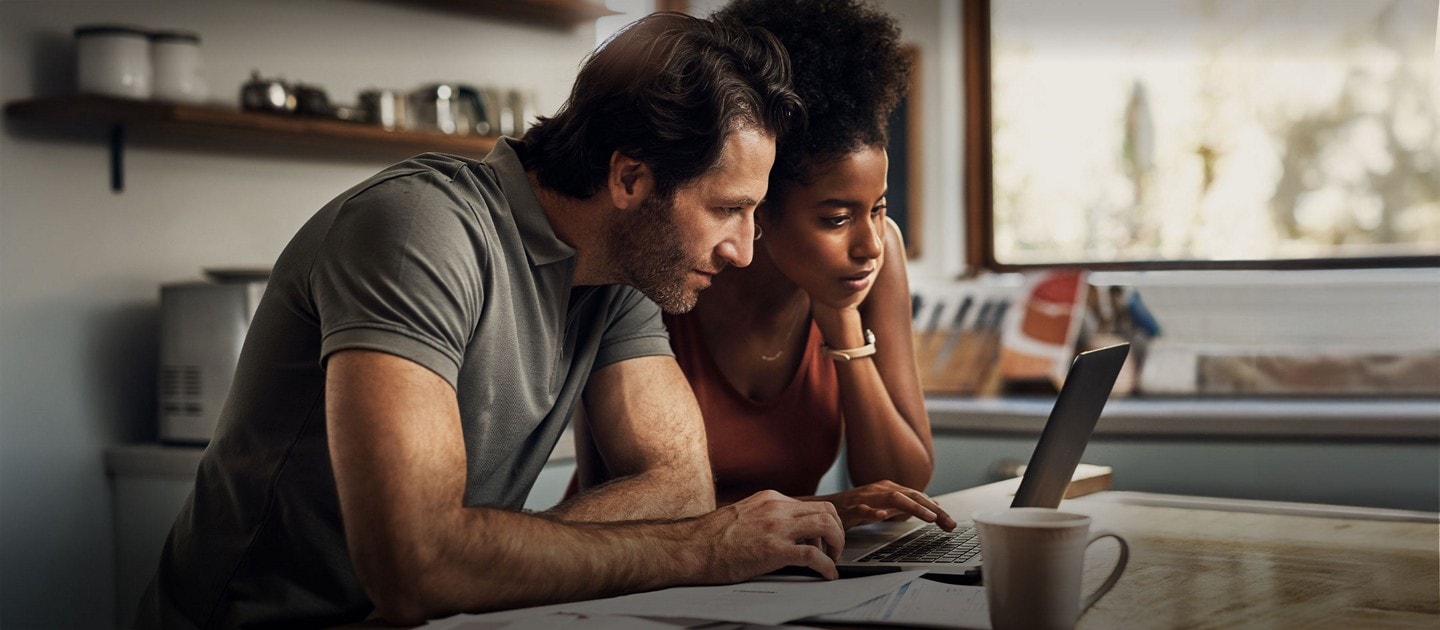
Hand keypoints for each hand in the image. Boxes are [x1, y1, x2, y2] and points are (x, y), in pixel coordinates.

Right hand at [692, 490, 845, 581]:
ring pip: (826, 525)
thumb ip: (766, 517)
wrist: (691, 547)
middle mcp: (776, 508)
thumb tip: (782, 532)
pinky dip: (827, 566)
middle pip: (826, 510)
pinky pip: (813, 555)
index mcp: (770, 499)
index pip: (812, 504)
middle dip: (837, 531)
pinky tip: (828, 575)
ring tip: (833, 560)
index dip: (824, 523)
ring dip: (837, 544)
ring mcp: (776, 527)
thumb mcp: (744, 515)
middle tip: (834, 549)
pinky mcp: (773, 550)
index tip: (824, 539)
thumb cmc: (711, 538)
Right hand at [815, 480, 957, 530]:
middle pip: (911, 496)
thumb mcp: (885, 506)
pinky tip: (883, 516)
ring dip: (913, 507)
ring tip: (929, 517)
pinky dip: (874, 512)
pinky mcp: (851, 508)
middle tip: (948, 523)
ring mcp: (866, 497)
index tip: (951, 523)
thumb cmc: (856, 507)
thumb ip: (906, 506)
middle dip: (932, 509)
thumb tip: (931, 508)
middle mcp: (880, 490)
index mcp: (889, 489)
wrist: (826, 507)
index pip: (918, 497)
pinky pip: (863, 509)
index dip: (936, 510)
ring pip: (893, 499)